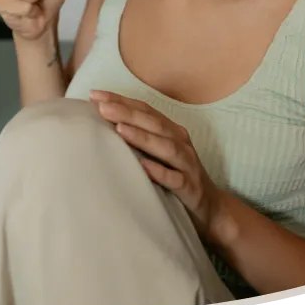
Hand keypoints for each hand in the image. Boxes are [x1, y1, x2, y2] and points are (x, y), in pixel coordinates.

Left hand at [90, 90, 224, 239]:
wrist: (210, 209)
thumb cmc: (176, 176)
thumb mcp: (158, 154)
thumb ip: (138, 140)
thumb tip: (102, 126)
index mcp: (170, 132)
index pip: (144, 110)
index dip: (121, 101)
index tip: (95, 95)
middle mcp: (180, 143)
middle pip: (153, 124)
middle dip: (127, 113)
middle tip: (102, 107)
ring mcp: (187, 165)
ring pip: (166, 147)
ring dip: (142, 137)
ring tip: (120, 129)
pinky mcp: (191, 188)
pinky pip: (175, 179)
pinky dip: (160, 172)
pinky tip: (143, 167)